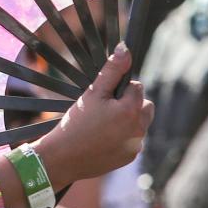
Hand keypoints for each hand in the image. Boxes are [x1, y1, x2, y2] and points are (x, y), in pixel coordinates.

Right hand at [36, 43, 153, 186]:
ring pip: (139, 123)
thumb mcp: (92, 93)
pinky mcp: (129, 157)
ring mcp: (135, 146)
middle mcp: (139, 129)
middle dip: (129, 104)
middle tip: (104, 110)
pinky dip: (122, 137)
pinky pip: (132, 140)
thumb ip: (111, 70)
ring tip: (103, 125)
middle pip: (145, 105)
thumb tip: (125, 48)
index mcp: (131, 110)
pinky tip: (102, 139)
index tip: (103, 98)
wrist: (62, 158)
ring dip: (127, 120)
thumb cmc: (75, 123)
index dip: (119, 89)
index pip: (137, 87)